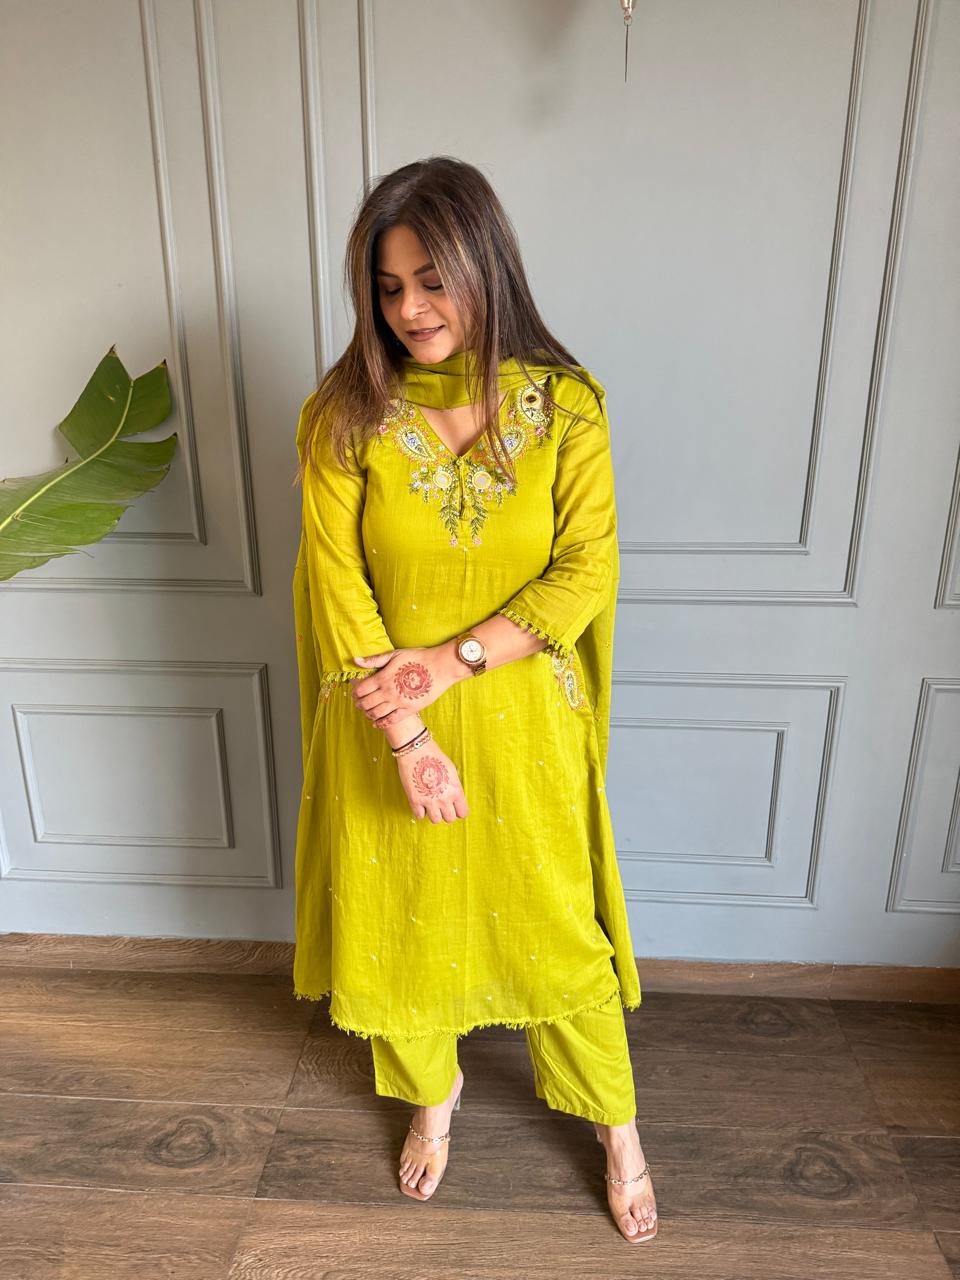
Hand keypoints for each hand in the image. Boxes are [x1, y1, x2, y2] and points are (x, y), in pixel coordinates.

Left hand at [349, 642, 463, 727]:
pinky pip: (391, 720)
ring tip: (367, 712)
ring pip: (376, 713)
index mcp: (382, 677)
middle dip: (359, 704)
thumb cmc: (418, 658)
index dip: (355, 692)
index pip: (361, 689)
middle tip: (358, 704)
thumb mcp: (395, 654)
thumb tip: (356, 660)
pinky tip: (377, 723)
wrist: (441, 667)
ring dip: (368, 714)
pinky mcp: (409, 710)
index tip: (355, 693)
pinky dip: (381, 723)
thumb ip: (374, 660)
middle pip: (366, 703)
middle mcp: (388, 692)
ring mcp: (398, 703)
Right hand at [395, 735, 468, 822]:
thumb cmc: (434, 756)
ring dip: (434, 813)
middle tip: (442, 804)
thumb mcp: (451, 770)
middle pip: (450, 819)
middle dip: (446, 812)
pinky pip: (420, 815)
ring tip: (431, 803)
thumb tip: (454, 798)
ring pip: (435, 820)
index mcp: (455, 790)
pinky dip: (420, 811)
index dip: (459, 810)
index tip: (454, 807)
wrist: (415, 750)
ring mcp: (429, 801)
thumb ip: (454, 787)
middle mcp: (444, 798)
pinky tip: (420, 802)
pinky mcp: (414, 801)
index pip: (463, 813)